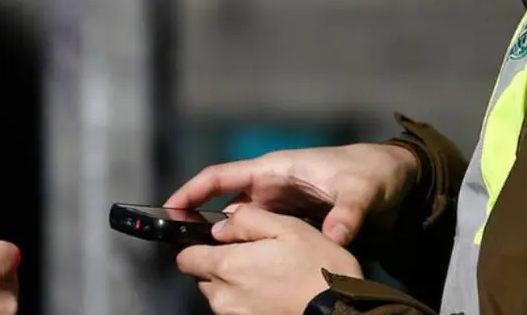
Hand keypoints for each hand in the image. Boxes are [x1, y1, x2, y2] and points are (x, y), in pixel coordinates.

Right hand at [167, 143, 418, 245]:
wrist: (394, 177)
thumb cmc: (372, 174)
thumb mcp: (361, 193)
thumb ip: (347, 215)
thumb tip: (334, 237)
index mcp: (276, 169)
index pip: (221, 177)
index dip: (191, 192)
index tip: (168, 211)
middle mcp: (272, 185)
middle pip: (225, 206)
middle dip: (201, 226)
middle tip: (182, 254)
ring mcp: (281, 204)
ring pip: (242, 225)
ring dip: (226, 242)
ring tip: (208, 267)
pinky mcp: (293, 220)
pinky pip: (262, 236)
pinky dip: (250, 250)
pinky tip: (244, 270)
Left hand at [177, 205, 362, 314]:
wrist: (341, 312)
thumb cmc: (319, 269)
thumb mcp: (288, 228)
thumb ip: (247, 220)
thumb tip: (221, 226)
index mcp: (227, 266)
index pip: (185, 258)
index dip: (198, 246)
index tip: (217, 241)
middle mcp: (224, 297)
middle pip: (202, 276)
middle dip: (219, 264)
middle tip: (253, 254)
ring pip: (219, 295)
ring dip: (234, 283)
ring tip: (268, 274)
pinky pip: (237, 309)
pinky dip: (248, 300)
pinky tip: (274, 292)